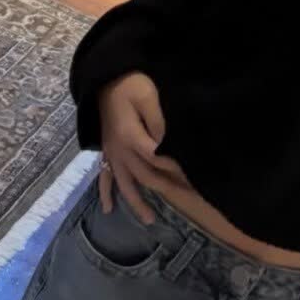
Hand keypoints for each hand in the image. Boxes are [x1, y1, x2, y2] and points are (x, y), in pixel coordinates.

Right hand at [97, 71, 190, 220]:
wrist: (104, 79)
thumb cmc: (130, 85)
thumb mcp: (149, 96)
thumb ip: (159, 121)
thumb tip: (169, 144)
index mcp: (130, 136)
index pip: (157, 159)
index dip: (176, 168)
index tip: (195, 175)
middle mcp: (119, 150)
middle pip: (145, 175)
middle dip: (169, 188)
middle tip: (192, 200)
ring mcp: (112, 153)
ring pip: (125, 183)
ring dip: (137, 202)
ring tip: (150, 220)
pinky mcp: (107, 152)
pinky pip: (104, 176)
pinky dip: (105, 192)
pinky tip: (108, 209)